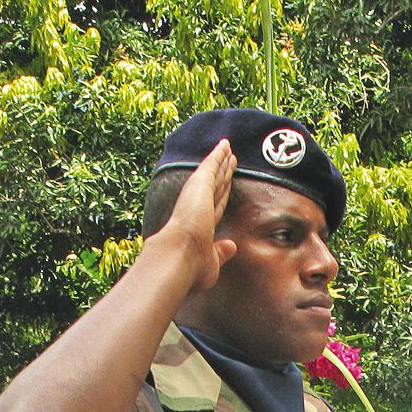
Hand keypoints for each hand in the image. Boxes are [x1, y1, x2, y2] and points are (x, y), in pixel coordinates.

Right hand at [154, 140, 238, 295]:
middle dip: (222, 175)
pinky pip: (212, 165)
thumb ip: (221, 252)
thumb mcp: (211, 261)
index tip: (225, 187)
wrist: (179, 256)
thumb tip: (232, 246)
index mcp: (200, 226)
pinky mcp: (200, 184)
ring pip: (215, 174)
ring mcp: (198, 195)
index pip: (214, 207)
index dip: (221, 196)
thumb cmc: (192, 267)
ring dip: (222, 161)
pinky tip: (225, 145)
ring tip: (228, 150)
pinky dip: (218, 154)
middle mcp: (197, 208)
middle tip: (228, 161)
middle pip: (215, 187)